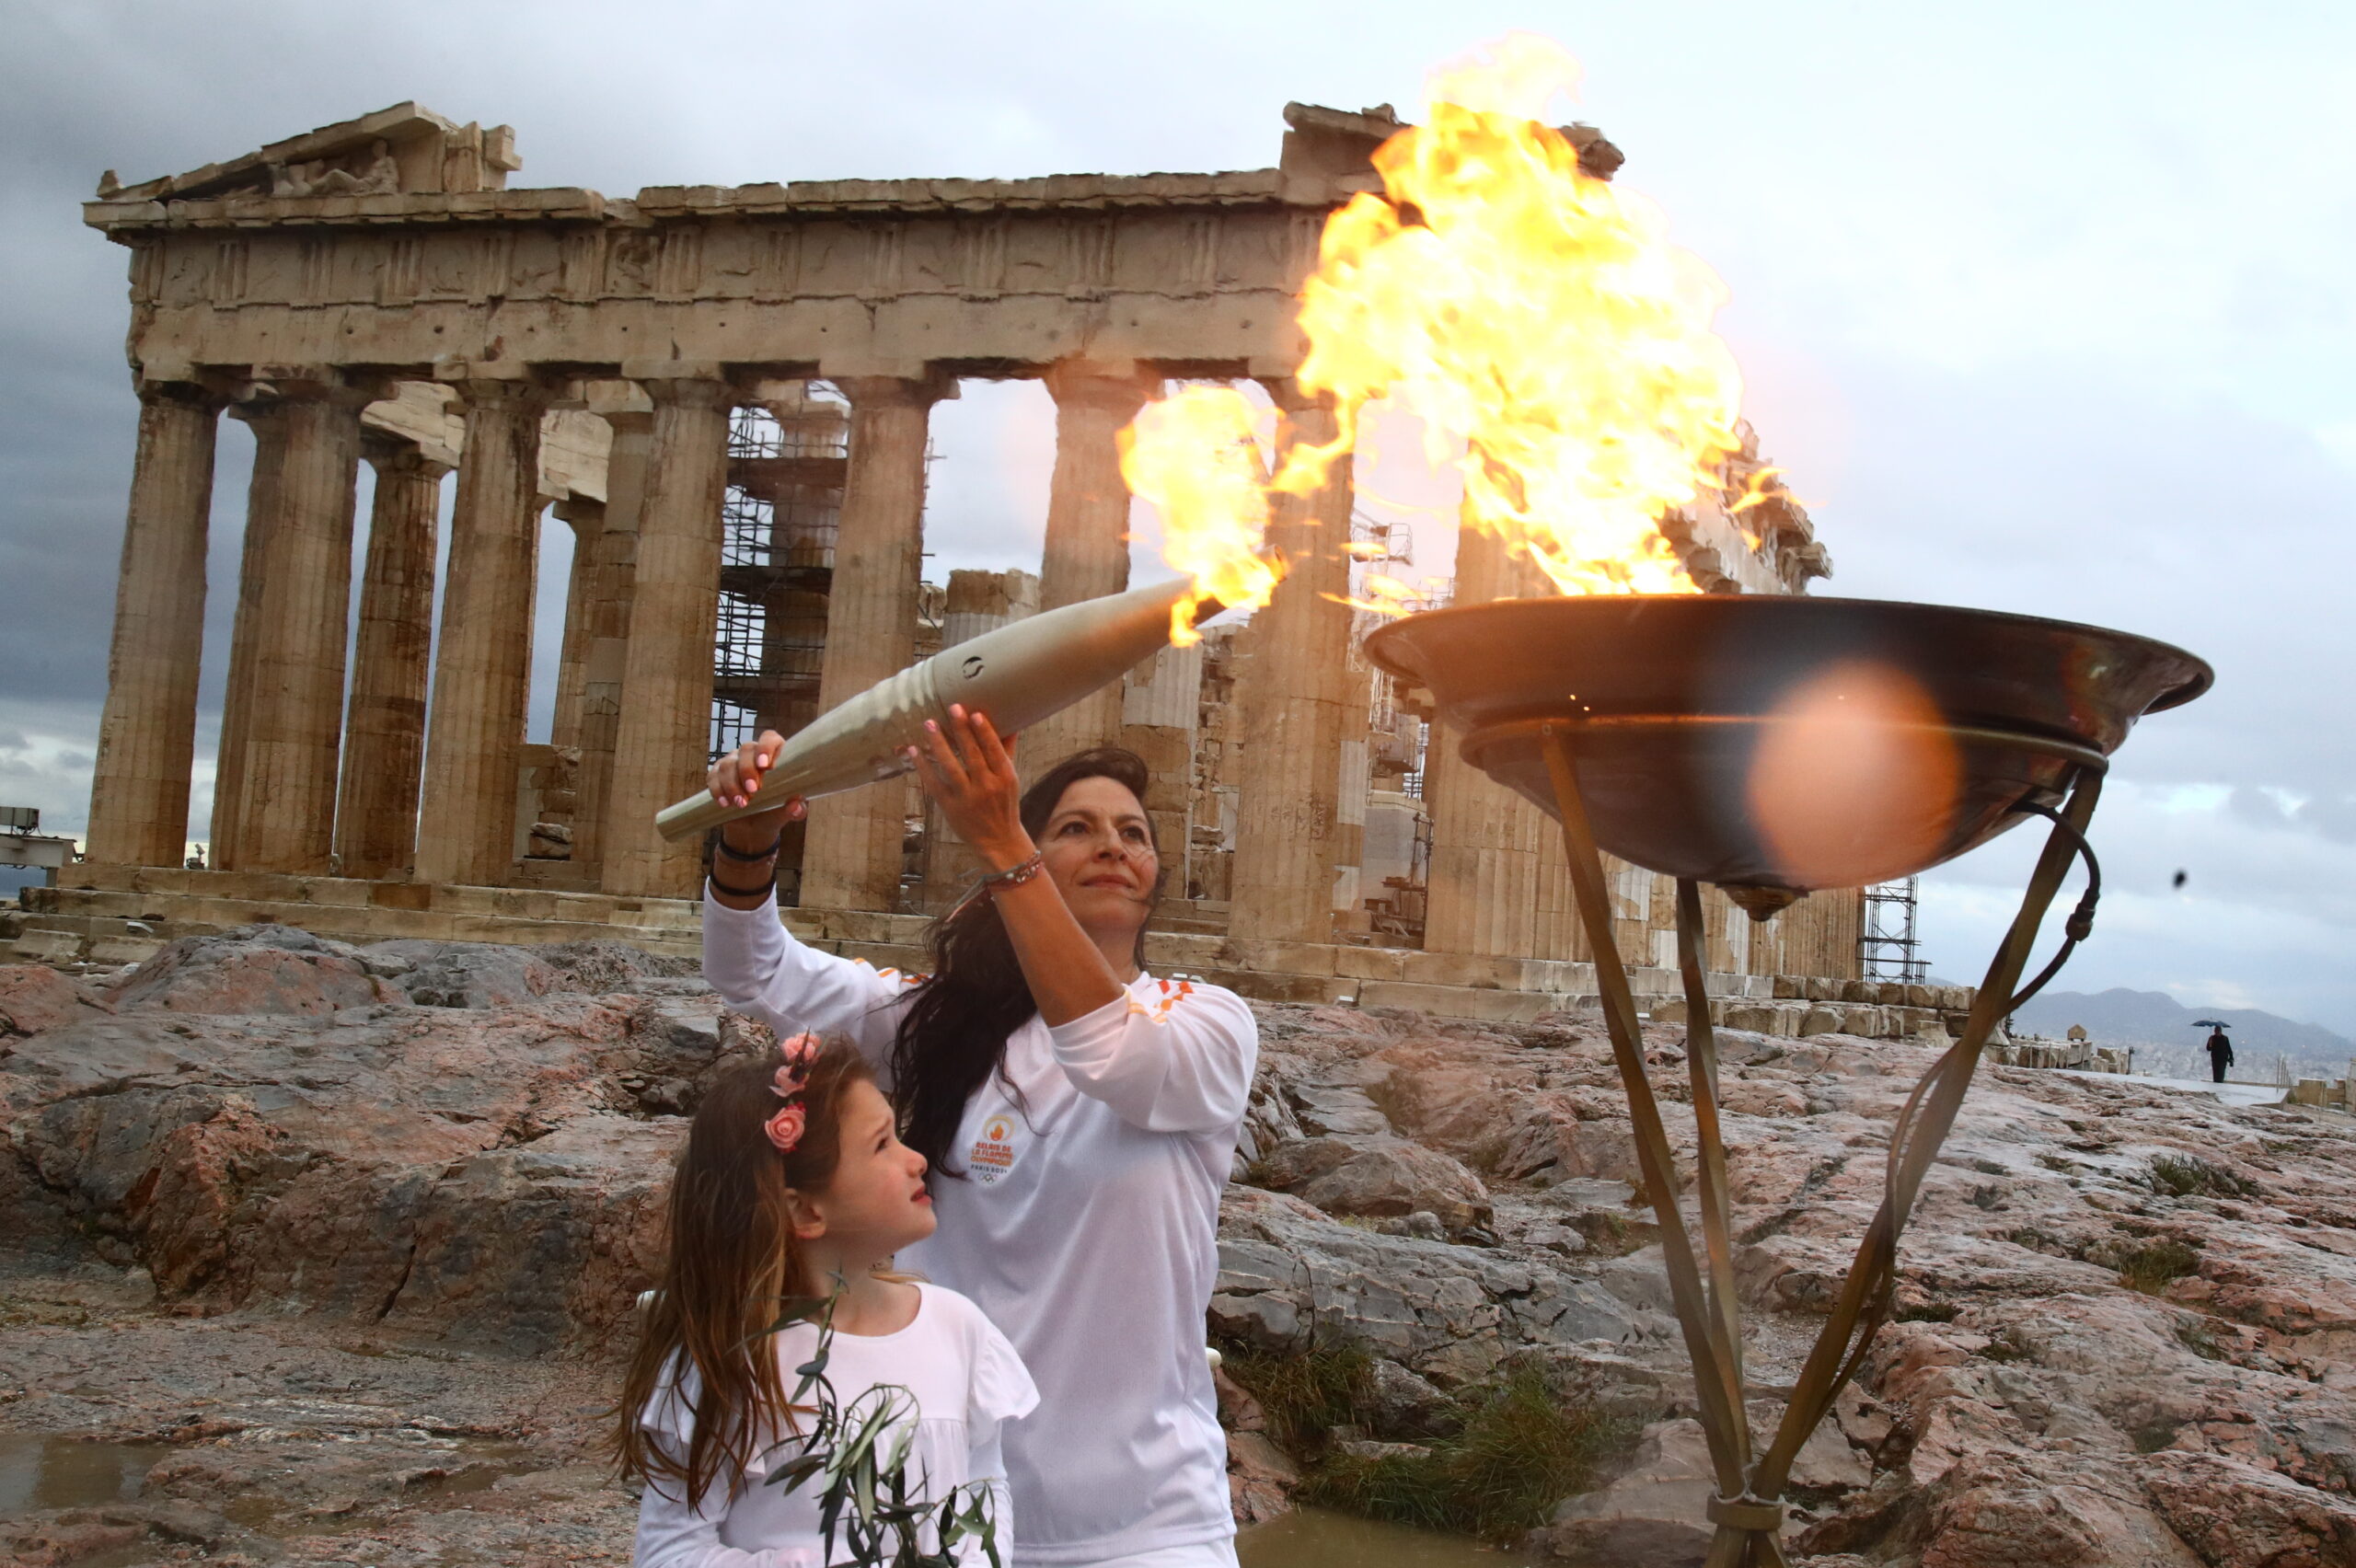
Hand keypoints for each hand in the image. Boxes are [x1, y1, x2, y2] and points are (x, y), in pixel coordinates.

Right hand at [707, 731, 804, 852]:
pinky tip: (725, 804)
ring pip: (728, 764)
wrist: (753, 827)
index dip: (766, 747)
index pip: (769, 738)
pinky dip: (718, 791)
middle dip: (747, 770)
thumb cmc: (775, 811)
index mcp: (774, 755)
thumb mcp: (789, 813)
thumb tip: (796, 806)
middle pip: (746, 749)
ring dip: (733, 785)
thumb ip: (797, 809)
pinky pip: (713, 777)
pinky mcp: (717, 775)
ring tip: (742, 804)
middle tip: (753, 791)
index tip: (765, 766)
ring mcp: (733, 762)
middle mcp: (752, 754)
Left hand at [908, 706, 1029, 870]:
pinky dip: (923, 766)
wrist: (998, 840)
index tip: (975, 714)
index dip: (984, 732)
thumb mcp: (1010, 779)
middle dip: (961, 730)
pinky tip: (914, 750)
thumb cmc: (1004, 804)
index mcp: (1004, 778)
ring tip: (929, 724)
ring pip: (951, 767)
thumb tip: (1011, 723)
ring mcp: (967, 798)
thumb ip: (1006, 752)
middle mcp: (986, 787)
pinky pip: (933, 783)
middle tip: (952, 707)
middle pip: (972, 755)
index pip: (994, 751)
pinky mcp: (949, 807)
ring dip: (939, 744)